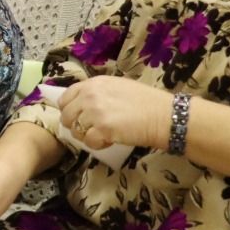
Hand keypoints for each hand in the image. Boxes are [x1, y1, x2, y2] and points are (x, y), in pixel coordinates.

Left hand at [57, 75, 171, 151]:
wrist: (164, 116)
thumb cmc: (145, 103)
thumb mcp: (117, 88)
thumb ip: (96, 93)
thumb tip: (79, 105)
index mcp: (93, 84)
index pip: (65, 98)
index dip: (70, 111)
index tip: (80, 118)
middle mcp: (90, 95)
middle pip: (66, 117)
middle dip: (77, 126)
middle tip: (93, 129)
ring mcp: (95, 112)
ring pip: (76, 131)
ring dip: (88, 136)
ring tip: (105, 134)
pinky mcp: (102, 128)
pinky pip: (88, 142)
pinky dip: (98, 145)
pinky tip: (111, 140)